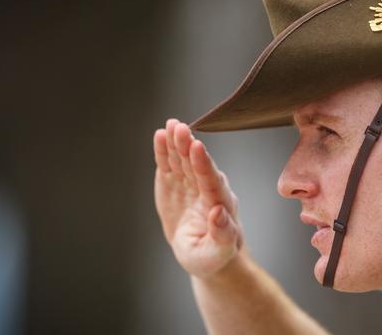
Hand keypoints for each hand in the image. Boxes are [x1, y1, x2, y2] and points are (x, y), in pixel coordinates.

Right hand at [153, 119, 242, 276]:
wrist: (204, 252)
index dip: (203, 164)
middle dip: (188, 146)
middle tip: (180, 129)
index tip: (197, 147)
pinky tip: (160, 135)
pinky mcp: (175, 183)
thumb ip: (222, 235)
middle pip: (196, 164)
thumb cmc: (213, 256)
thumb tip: (219, 212)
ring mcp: (190, 183)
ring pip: (183, 160)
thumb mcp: (217, 253)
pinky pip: (169, 165)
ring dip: (177, 143)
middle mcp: (207, 188)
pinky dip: (164, 151)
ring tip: (171, 125)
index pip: (211, 181)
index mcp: (220, 204)